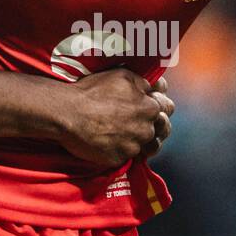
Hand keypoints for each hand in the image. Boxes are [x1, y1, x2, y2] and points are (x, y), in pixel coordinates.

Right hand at [58, 68, 173, 165]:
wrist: (68, 113)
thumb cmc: (93, 91)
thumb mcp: (123, 76)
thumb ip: (145, 83)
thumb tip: (155, 88)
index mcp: (150, 108)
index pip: (167, 109)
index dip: (157, 106)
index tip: (146, 106)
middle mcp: (146, 129)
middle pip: (159, 130)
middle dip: (150, 125)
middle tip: (133, 121)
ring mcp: (133, 147)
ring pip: (143, 146)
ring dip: (136, 140)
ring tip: (121, 133)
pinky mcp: (118, 159)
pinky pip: (125, 157)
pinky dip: (119, 150)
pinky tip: (108, 141)